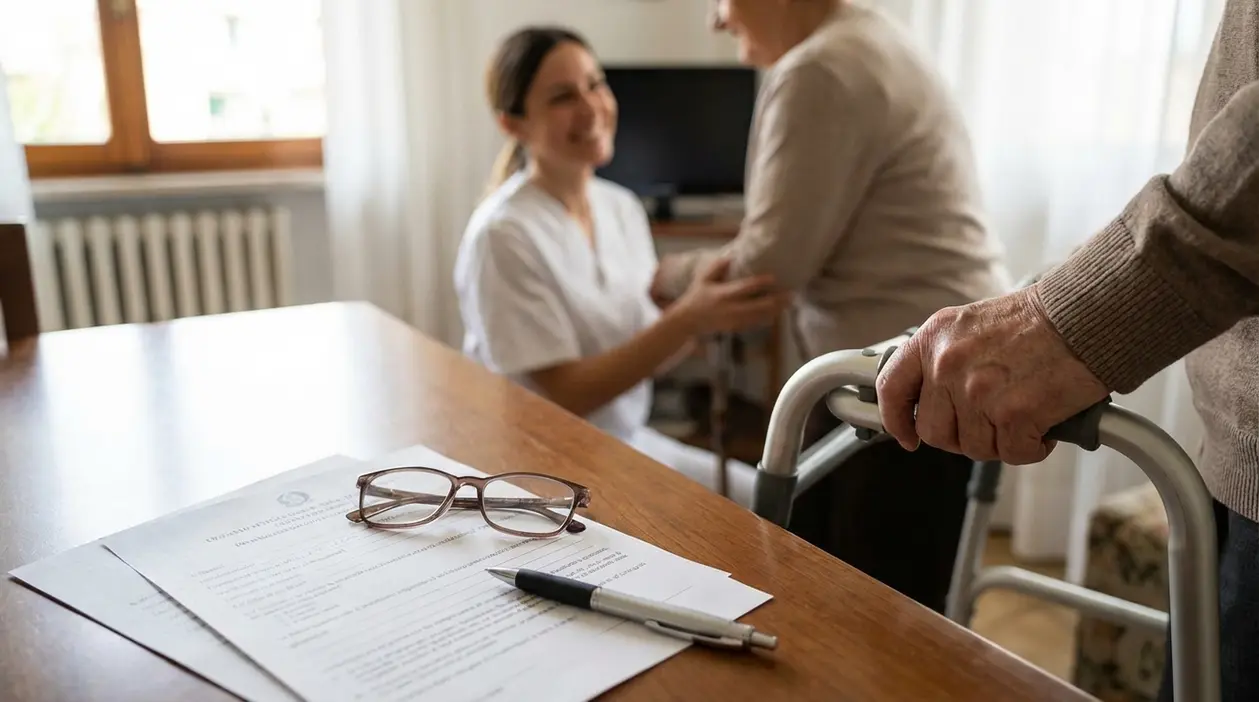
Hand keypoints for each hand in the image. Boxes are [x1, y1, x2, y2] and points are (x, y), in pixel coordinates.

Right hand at [670, 257, 790, 334]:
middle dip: (775, 301)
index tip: (774, 278)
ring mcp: (734, 320)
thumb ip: (716, 267)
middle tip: (791, 295)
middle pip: (757, 306)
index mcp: (722, 294)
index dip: (760, 283)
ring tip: (789, 303)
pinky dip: (767, 318)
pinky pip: (754, 323)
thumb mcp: (702, 279)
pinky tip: (778, 313)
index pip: (745, 288)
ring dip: (775, 310)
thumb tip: (731, 255)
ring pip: (759, 316)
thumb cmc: (697, 296)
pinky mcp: (735, 327)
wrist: (689, 321)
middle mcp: (730, 308)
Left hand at [875, 286, 1108, 464]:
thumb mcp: (971, 325)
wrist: (1085, 316)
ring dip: (1001, 441)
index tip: (906, 435)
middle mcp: (948, 365)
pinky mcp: (1013, 414)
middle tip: (991, 423)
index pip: (892, 388)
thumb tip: (929, 400)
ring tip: (1023, 414)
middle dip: (962, 436)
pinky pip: (1013, 453)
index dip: (896, 420)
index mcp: (934, 339)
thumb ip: (944, 358)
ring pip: (974, 447)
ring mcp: (978, 391)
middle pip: (934, 431)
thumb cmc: (1037, 322)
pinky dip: (1032, 447)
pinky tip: (1044, 423)